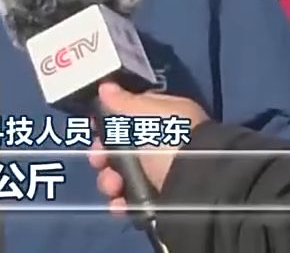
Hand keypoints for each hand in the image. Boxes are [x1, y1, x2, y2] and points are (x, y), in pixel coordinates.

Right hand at [86, 82, 209, 212]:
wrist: (196, 184)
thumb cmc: (170, 139)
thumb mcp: (146, 112)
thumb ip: (124, 101)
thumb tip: (105, 87)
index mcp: (165, 117)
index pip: (132, 114)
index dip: (109, 120)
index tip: (93, 126)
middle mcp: (163, 145)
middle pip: (121, 148)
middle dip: (103, 154)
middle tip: (99, 158)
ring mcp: (160, 174)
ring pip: (122, 176)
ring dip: (109, 180)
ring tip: (113, 185)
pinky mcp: (158, 201)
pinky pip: (131, 201)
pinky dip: (121, 203)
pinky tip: (119, 202)